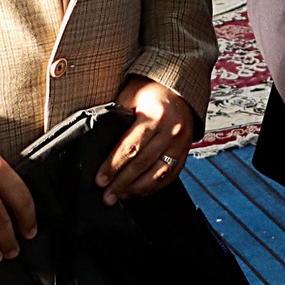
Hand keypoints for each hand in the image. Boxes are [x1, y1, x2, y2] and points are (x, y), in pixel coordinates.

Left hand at [97, 77, 196, 203]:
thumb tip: (99, 146)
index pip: (130, 147)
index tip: (100, 180)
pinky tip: (140, 191)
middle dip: (122, 183)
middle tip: (107, 196)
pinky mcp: (185, 151)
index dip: (113, 166)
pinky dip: (155, 187)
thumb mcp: (129, 98)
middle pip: (142, 164)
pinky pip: (171, 175)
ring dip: (138, 189)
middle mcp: (171, 130)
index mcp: (155, 115)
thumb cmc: (150, 91)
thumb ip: (117, 120)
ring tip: (121, 196)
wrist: (177, 88)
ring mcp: (181, 142)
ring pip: (158, 174)